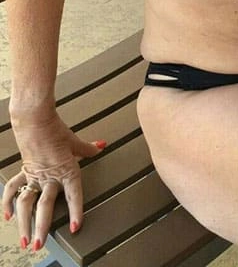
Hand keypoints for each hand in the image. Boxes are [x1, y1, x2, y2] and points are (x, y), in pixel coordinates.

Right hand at [2, 111, 105, 250]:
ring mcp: (34, 176)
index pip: (74, 194)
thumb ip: (88, 149)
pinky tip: (8, 217)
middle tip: (39, 244)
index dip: (76, 211)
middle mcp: (50, 176)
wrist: (35, 120)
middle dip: (42, 227)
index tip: (75, 227)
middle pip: (45, 206)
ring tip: (24, 238)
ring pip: (27, 203)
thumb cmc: (56, 129)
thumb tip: (101, 146)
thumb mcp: (75, 141)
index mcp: (66, 169)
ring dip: (24, 223)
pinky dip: (8, 203)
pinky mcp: (23, 171)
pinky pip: (14, 189)